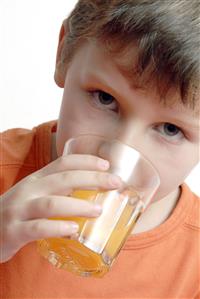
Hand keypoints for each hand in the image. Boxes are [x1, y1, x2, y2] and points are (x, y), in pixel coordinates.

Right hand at [0, 154, 122, 261]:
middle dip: (92, 179)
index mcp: (36, 180)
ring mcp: (20, 210)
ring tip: (99, 210)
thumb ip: (58, 191)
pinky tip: (74, 230)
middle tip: (115, 183)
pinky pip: (38, 228)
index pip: (63, 163)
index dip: (86, 161)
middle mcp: (29, 190)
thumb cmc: (17, 212)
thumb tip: (90, 193)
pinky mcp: (14, 231)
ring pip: (51, 203)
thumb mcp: (35, 194)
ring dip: (78, 205)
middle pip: (63, 179)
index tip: (106, 165)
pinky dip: (58, 228)